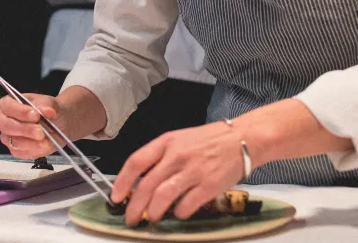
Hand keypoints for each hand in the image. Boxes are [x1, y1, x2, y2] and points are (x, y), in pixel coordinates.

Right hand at [0, 93, 61, 158]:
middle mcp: (4, 121)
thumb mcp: (49, 102)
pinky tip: (44, 146)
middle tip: (41, 132)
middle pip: (7, 126)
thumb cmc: (47, 109)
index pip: (8, 107)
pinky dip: (34, 150)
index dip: (21, 112)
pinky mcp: (15, 150)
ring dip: (31, 142)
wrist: (56, 122)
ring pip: (14, 142)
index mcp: (8, 104)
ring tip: (46, 141)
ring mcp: (8, 137)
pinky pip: (22, 153)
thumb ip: (46, 105)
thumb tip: (48, 111)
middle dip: (25, 129)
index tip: (36, 115)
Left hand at [110, 123, 245, 226]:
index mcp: (167, 142)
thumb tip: (142, 182)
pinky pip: (186, 206)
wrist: (242, 138)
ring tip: (151, 218)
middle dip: (135, 206)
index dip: (122, 182)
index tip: (116, 197)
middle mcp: (177, 155)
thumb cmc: (210, 140)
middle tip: (131, 218)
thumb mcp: (179, 139)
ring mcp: (193, 171)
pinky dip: (179, 213)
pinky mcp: (209, 186)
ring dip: (153, 212)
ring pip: (162, 197)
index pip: (136, 162)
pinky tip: (179, 213)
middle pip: (147, 185)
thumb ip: (161, 157)